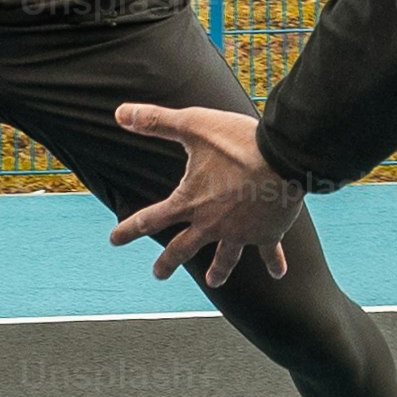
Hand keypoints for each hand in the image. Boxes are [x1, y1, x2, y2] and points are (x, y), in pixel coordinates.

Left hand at [106, 104, 304, 287]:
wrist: (281, 158)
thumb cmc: (237, 142)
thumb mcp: (193, 125)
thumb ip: (156, 121)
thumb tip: (121, 112)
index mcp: (190, 202)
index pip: (151, 219)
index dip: (130, 229)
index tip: (115, 240)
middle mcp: (211, 223)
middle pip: (183, 249)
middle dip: (168, 262)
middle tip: (158, 274)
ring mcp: (240, 231)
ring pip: (225, 258)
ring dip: (218, 272)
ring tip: (213, 283)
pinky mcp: (267, 232)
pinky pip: (269, 251)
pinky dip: (274, 262)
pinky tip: (278, 274)